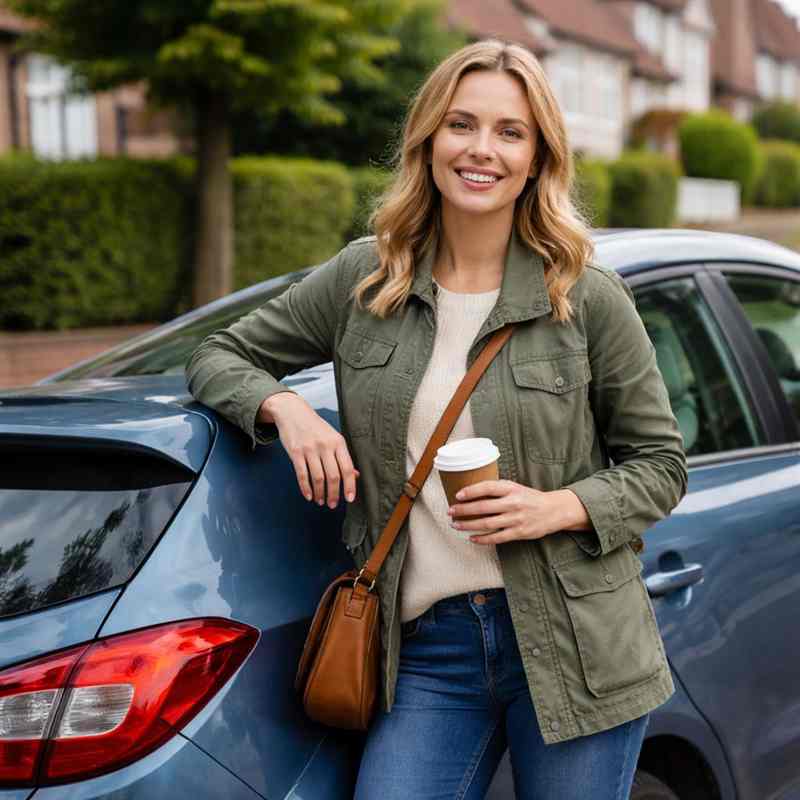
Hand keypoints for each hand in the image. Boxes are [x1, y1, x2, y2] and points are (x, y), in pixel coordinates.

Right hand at [260, 392, 359, 507]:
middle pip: (333, 476)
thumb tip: (355, 475)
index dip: (349, 486)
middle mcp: (325, 446)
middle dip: (333, 494)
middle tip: (332, 504)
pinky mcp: (295, 452)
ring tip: (321, 501)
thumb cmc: (316, 427)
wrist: (293, 412)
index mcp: (338, 442)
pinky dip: (306, 488)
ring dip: (320, 493)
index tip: (350, 499)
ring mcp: (310, 449)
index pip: (347, 468)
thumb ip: (343, 457)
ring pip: (318, 478)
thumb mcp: (333, 438)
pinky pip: (302, 474)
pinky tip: (309, 496)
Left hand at [447, 480, 590, 544]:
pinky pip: (497, 537)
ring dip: (468, 525)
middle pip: (483, 507)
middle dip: (464, 510)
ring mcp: (516, 519)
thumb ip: (498, 490)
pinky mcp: (519, 532)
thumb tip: (472, 492)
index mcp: (511, 489)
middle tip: (450, 511)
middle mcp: (513, 503)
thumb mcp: (515, 488)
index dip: (471, 491)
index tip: (457, 495)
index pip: (487, 487)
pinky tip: (472, 538)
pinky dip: (482, 539)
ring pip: (487, 523)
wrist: (554, 510)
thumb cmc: (530, 498)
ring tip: (456, 525)